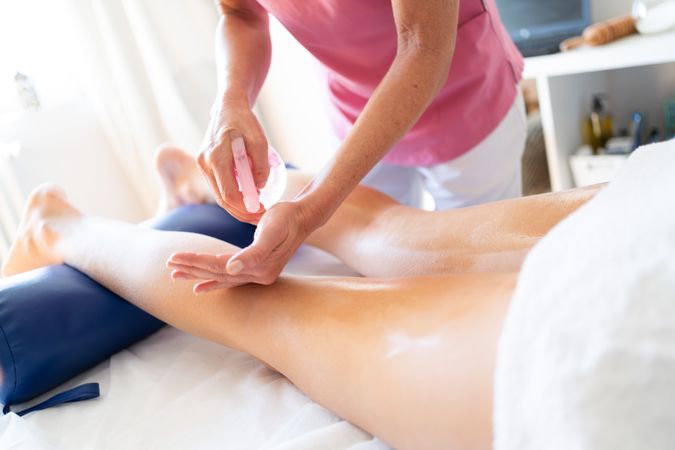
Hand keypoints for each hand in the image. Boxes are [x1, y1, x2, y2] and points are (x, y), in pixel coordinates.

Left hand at [166, 201, 315, 292]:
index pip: (219, 267)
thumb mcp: (271, 230)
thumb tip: (232, 268)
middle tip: (168, 264)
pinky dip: (214, 282)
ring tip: (176, 275)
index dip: (196, 262)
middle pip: (217, 274)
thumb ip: (254, 252)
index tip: (173, 257)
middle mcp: (258, 276)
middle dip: (192, 268)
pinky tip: (200, 286)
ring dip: (198, 275)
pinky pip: (230, 279)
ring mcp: (258, 275)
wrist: (303, 218)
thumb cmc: (286, 219)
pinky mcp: (257, 271)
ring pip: (221, 277)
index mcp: (259, 268)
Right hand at [197, 95, 268, 222]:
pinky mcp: (205, 166)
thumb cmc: (245, 122)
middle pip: (222, 199)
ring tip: (255, 211)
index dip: (245, 207)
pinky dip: (232, 197)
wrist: (228, 107)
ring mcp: (202, 165)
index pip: (228, 193)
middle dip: (241, 212)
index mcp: (216, 157)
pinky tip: (247, 200)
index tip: (261, 211)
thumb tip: (259, 189)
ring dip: (237, 207)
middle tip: (260, 216)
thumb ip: (260, 166)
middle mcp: (205, 163)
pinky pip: (219, 187)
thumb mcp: (260, 141)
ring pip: (219, 195)